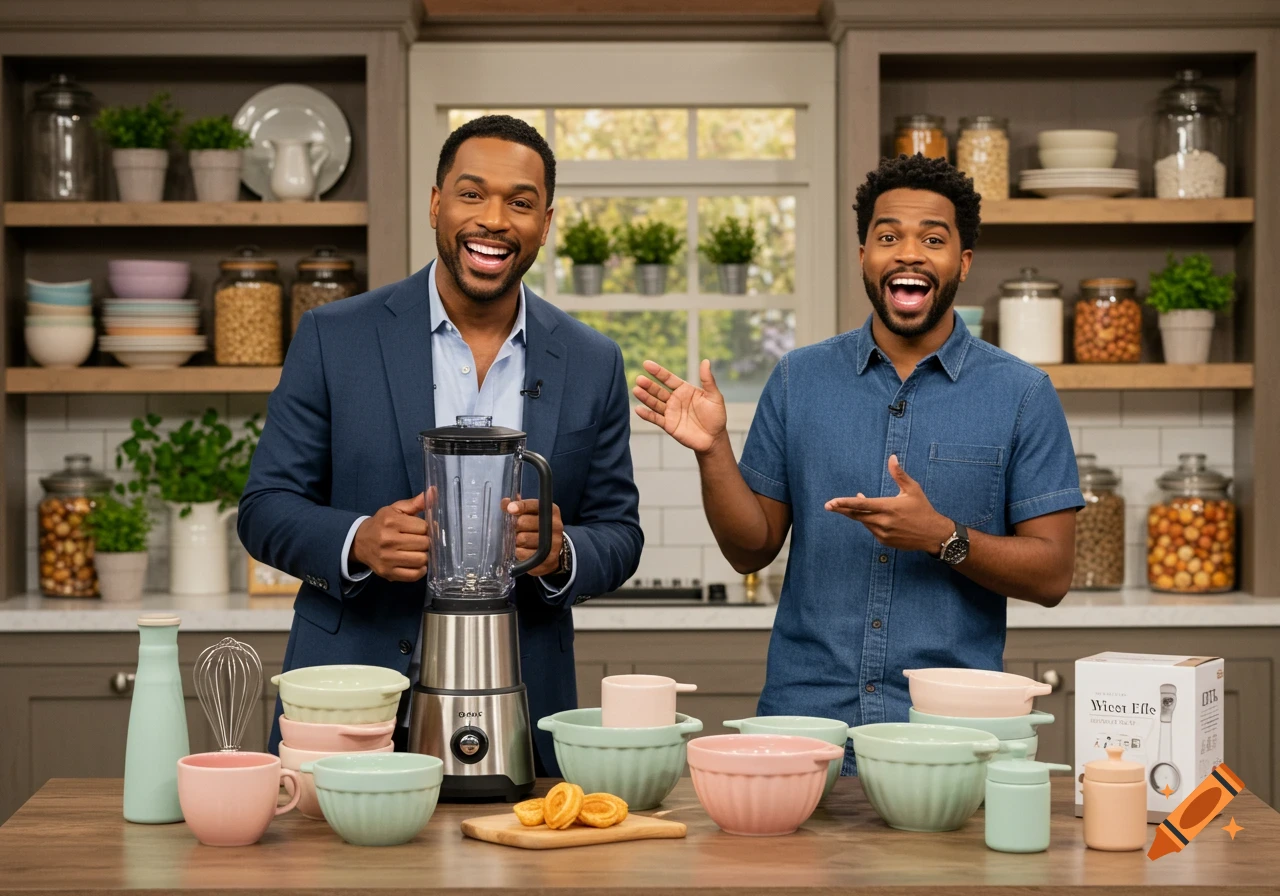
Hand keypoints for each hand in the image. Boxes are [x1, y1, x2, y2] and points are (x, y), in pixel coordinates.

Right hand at [351, 493, 430, 582]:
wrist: (359, 542)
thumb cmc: (382, 523)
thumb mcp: (395, 509)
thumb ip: (415, 503)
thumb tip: (434, 491)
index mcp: (391, 522)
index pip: (423, 527)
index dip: (428, 528)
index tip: (424, 528)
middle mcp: (388, 541)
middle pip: (424, 544)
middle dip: (427, 542)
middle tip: (423, 540)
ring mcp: (388, 559)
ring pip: (421, 560)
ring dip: (425, 556)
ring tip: (420, 551)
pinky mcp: (388, 573)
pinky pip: (413, 575)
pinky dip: (420, 570)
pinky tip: (417, 563)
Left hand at [506, 499, 563, 576]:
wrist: (553, 551)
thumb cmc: (537, 529)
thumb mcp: (531, 514)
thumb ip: (518, 506)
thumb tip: (505, 502)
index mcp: (551, 510)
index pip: (533, 505)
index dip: (520, 506)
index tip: (510, 509)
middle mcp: (555, 525)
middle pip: (523, 522)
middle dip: (514, 526)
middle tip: (515, 530)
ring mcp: (554, 542)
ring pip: (522, 538)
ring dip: (515, 540)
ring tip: (518, 541)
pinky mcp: (548, 558)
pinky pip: (523, 553)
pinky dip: (518, 552)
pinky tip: (521, 550)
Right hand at [633, 358, 726, 454]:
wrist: (714, 438)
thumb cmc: (716, 416)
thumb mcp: (714, 396)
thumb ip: (708, 380)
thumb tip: (705, 361)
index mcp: (684, 390)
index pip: (668, 378)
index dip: (658, 372)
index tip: (646, 364)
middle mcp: (675, 400)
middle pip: (658, 390)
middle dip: (648, 385)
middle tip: (639, 379)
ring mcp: (670, 412)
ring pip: (655, 403)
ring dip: (645, 397)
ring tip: (636, 390)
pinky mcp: (669, 425)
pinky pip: (656, 419)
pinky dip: (647, 415)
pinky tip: (638, 409)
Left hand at [824, 455, 953, 553]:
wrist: (933, 534)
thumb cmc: (923, 508)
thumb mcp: (913, 489)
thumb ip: (899, 474)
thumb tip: (892, 457)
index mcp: (889, 507)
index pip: (861, 505)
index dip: (844, 503)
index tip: (831, 502)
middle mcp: (884, 522)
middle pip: (857, 515)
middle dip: (842, 510)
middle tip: (829, 505)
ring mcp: (883, 534)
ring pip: (864, 523)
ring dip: (858, 514)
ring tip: (856, 506)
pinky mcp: (885, 541)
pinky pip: (871, 531)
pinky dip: (869, 523)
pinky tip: (873, 517)